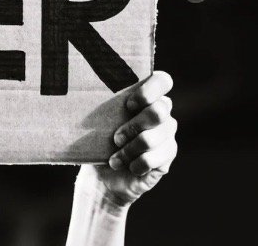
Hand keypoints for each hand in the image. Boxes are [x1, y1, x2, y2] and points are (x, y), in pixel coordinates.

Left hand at [85, 71, 177, 206]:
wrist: (104, 175)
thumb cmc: (100, 141)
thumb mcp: (99, 121)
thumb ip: (104, 105)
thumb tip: (89, 92)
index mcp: (146, 95)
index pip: (162, 81)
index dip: (148, 91)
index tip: (128, 105)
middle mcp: (162, 111)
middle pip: (158, 111)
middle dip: (133, 127)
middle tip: (116, 138)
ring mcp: (167, 133)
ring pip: (152, 138)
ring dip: (128, 150)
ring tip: (115, 159)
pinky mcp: (168, 154)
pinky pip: (154, 158)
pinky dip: (136, 164)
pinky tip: (129, 166)